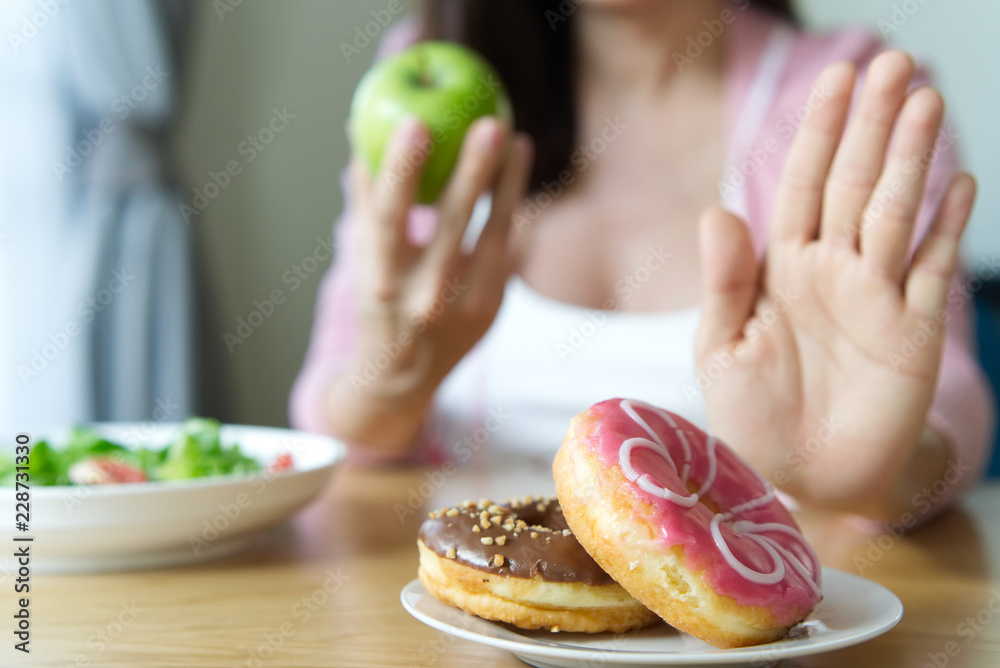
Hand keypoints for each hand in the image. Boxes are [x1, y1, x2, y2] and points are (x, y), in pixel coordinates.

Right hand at [331, 117, 531, 453]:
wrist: (400, 378)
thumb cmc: (377, 302)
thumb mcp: (362, 258)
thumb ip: (366, 200)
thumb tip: (360, 134)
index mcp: (380, 280)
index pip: (389, 217)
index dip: (401, 169)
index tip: (415, 121)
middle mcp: (422, 297)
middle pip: (452, 224)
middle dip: (473, 171)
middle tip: (488, 123)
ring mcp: (463, 307)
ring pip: (493, 234)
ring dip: (508, 185)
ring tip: (517, 140)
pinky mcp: (492, 309)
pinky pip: (507, 250)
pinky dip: (512, 210)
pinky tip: (517, 174)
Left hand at [695, 51, 975, 516]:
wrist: (801, 479)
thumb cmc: (752, 416)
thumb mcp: (722, 348)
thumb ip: (726, 282)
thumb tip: (717, 211)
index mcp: (782, 269)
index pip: (803, 185)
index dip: (819, 132)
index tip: (835, 79)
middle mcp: (832, 270)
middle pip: (855, 183)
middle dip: (872, 125)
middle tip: (892, 63)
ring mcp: (876, 296)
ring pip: (896, 212)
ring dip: (910, 158)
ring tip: (923, 101)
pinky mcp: (912, 331)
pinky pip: (933, 269)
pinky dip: (947, 226)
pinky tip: (959, 182)